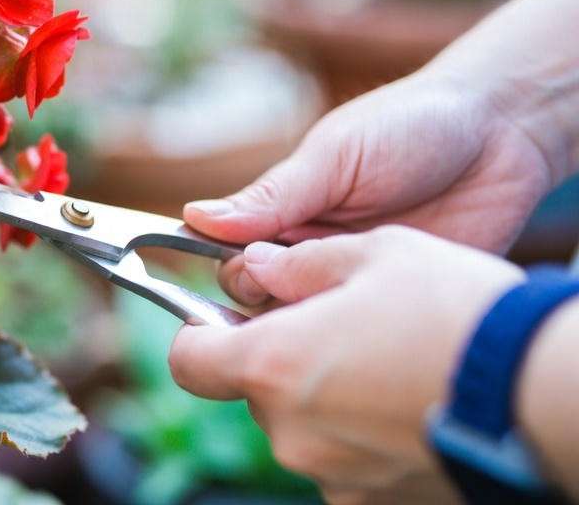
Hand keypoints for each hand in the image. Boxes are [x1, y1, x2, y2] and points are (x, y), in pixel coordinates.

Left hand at [168, 226, 522, 504]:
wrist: (545, 390)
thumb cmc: (457, 313)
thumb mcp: (377, 254)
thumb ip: (302, 263)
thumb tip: (262, 267)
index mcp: (274, 366)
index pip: (192, 361)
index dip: (203, 335)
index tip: (229, 320)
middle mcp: (292, 432)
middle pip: (259, 392)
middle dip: (287, 360)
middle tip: (343, 329)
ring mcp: (335, 476)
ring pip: (307, 426)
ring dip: (331, 397)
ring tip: (394, 364)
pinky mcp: (378, 502)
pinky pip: (350, 460)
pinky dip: (368, 434)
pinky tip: (413, 403)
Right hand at [184, 70, 551, 305]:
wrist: (504, 133)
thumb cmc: (411, 126)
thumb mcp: (334, 156)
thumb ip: (271, 195)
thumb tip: (193, 218)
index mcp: (284, 212)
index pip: (228, 252)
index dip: (220, 266)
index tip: (234, 269)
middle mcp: (310, 251)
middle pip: (258, 297)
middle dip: (263, 297)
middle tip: (291, 283)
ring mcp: (353, 280)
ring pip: (305, 322)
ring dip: (305, 320)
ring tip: (328, 301)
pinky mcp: (397, 303)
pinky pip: (363, 334)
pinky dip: (354, 334)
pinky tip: (364, 319)